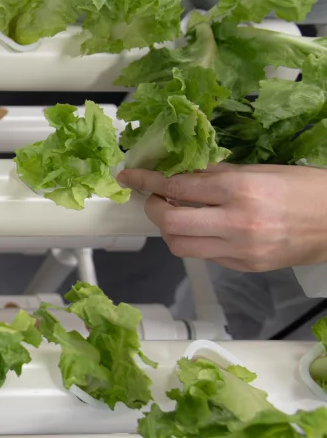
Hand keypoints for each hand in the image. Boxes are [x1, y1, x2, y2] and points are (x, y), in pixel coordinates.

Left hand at [117, 163, 326, 271]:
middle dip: (153, 208)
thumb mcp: (261, 170)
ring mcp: (240, 249)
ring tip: (176, 214)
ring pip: (179, 246)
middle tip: (154, 197)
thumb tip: (180, 172)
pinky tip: (202, 228)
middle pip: (169, 222)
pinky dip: (194, 241)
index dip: (147, 181)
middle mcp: (237, 222)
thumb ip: (217, 174)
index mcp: (240, 190)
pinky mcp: (245, 266)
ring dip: (169, 230)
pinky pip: (204, 256)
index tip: (130, 176)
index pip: (177, 187)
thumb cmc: (307, 189)